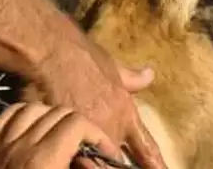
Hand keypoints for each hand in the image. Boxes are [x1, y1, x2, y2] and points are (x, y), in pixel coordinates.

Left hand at [0, 102, 119, 168]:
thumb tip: (93, 162)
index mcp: (44, 159)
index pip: (77, 124)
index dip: (98, 135)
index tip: (108, 152)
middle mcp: (21, 146)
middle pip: (58, 113)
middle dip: (80, 126)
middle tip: (88, 147)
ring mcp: (0, 148)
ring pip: (31, 109)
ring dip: (51, 116)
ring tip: (62, 133)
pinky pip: (4, 118)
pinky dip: (21, 115)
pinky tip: (31, 126)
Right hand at [29, 42, 165, 168]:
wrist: (57, 55)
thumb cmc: (85, 58)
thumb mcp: (115, 68)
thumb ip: (132, 79)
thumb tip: (149, 74)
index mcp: (127, 114)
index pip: (146, 146)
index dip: (155, 162)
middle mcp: (113, 129)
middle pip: (119, 159)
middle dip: (118, 163)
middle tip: (119, 162)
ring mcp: (90, 134)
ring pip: (97, 161)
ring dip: (96, 161)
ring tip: (92, 157)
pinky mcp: (65, 137)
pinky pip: (74, 156)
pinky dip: (75, 158)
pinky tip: (71, 158)